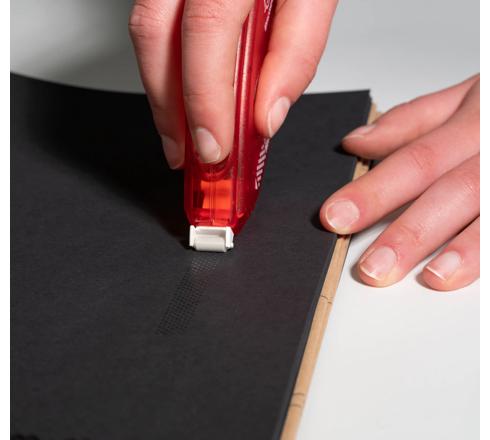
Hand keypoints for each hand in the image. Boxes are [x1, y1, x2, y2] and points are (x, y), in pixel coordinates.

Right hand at [129, 0, 336, 167]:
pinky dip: (164, 65)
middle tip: (188, 153)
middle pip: (158, 33)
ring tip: (178, 134)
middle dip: (170, 106)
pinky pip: (152, 19)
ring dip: (160, 91)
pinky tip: (179, 92)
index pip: (210, 30)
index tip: (217, 145)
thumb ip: (297, 49)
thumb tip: (268, 113)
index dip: (208, 97)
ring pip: (145, 29)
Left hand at [320, 75, 479, 290]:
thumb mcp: (469, 96)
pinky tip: (468, 271)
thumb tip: (356, 143)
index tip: (334, 217)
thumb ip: (412, 121)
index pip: (416, 159)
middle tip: (372, 266)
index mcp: (478, 119)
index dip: (373, 191)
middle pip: (452, 190)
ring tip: (430, 278)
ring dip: (465, 251)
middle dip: (410, 231)